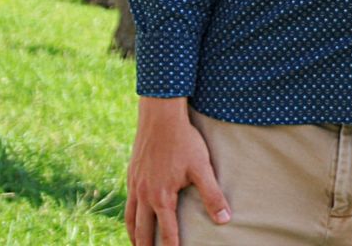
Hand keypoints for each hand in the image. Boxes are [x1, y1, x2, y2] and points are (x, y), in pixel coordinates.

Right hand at [125, 98, 230, 245]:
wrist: (160, 118)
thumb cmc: (184, 141)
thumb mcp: (202, 168)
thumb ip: (212, 195)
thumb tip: (224, 219)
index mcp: (161, 198)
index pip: (167, 233)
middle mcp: (144, 195)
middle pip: (142, 231)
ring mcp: (135, 185)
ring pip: (130, 219)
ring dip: (134, 236)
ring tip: (139, 245)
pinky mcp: (132, 175)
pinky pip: (127, 203)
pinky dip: (129, 217)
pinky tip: (134, 217)